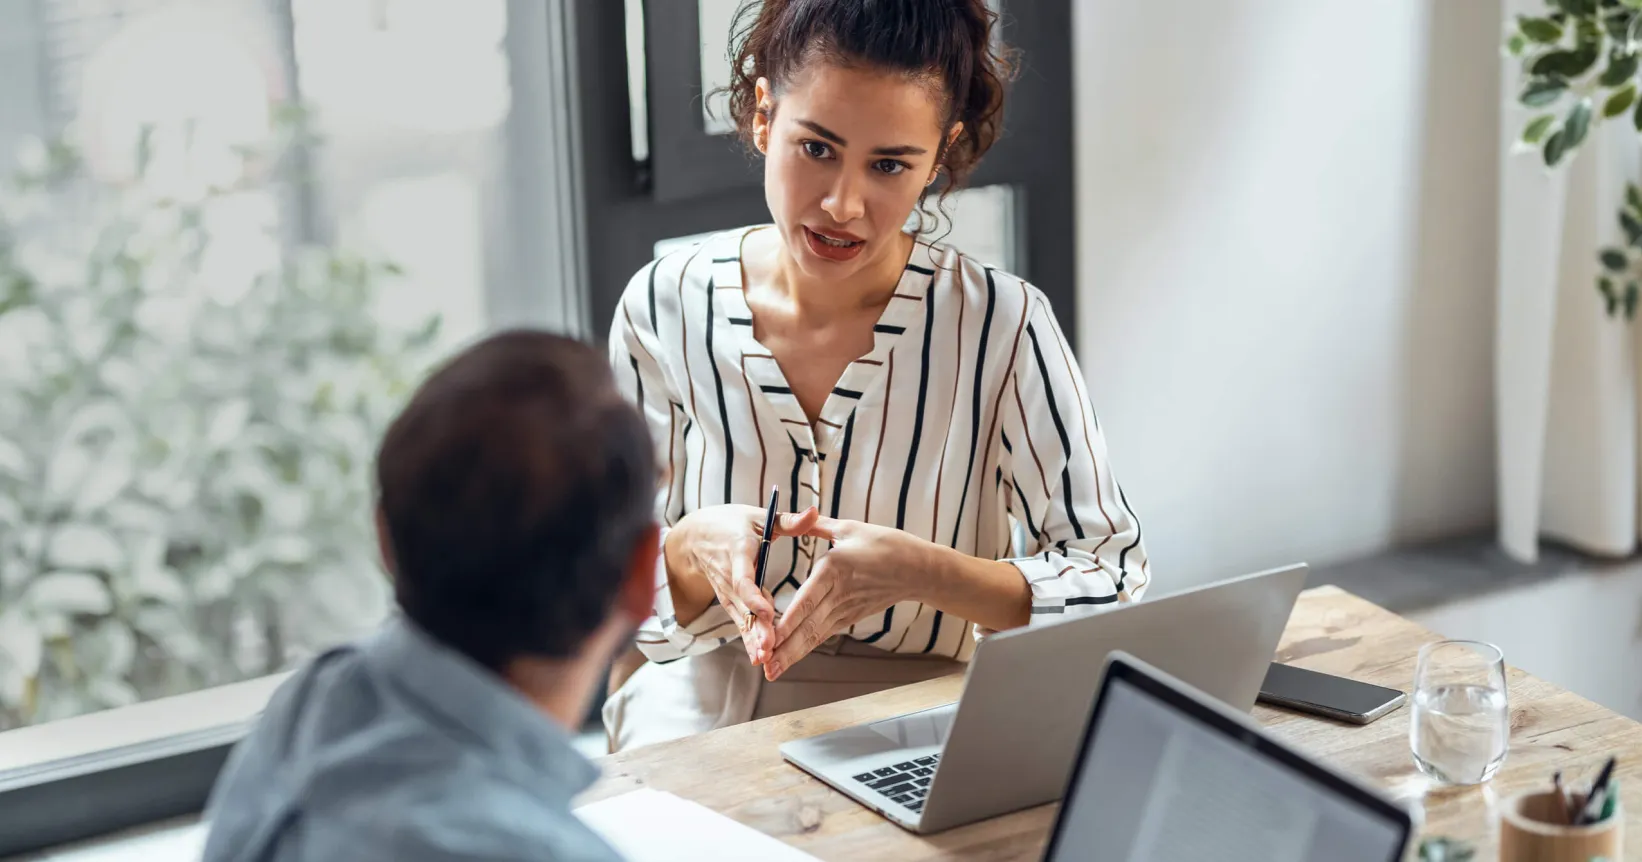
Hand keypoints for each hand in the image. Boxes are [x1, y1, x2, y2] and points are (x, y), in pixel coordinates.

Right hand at [664, 504, 819, 664]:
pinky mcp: (729, 602)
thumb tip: (815, 512)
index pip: (743, 579)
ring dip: (752, 639)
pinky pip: (740, 622)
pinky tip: (759, 658)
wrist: (696, 538)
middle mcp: (729, 576)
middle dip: (756, 627)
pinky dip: (749, 639)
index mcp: (737, 552)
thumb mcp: (758, 516)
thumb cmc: (732, 524)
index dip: (753, 596)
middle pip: (743, 606)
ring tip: (766, 658)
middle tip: (768, 647)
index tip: (767, 611)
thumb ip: (788, 521)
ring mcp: (727, 592)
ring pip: (742, 618)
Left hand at [764, 517, 926, 679]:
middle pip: (808, 626)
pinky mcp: (850, 617)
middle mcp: (838, 594)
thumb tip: (794, 517)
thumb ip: (816, 526)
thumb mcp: (849, 528)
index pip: (807, 600)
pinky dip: (806, 647)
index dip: (787, 621)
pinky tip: (790, 659)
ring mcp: (845, 609)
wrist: (917, 569)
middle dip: (785, 648)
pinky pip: (824, 634)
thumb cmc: (885, 544)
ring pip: (815, 635)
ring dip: (793, 654)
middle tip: (763, 665)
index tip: (770, 637)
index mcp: (834, 569)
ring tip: (772, 672)